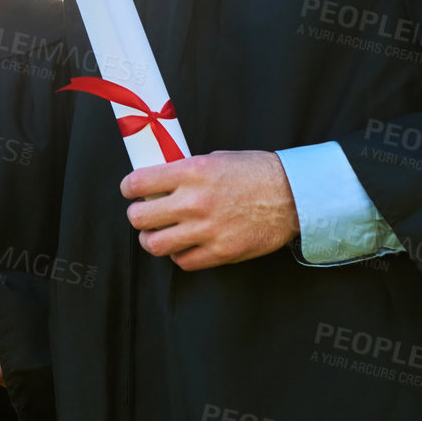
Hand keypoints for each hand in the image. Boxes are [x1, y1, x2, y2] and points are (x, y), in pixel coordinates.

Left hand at [121, 151, 298, 270]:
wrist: (293, 195)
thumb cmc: (255, 172)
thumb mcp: (215, 159)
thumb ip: (185, 172)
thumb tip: (158, 183)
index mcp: (192, 172)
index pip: (138, 182)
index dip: (128, 188)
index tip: (130, 191)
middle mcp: (194, 201)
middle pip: (139, 218)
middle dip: (136, 216)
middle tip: (143, 214)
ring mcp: (206, 229)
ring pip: (155, 245)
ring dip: (151, 239)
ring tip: (158, 234)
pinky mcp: (221, 252)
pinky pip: (183, 261)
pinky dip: (178, 255)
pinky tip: (183, 245)